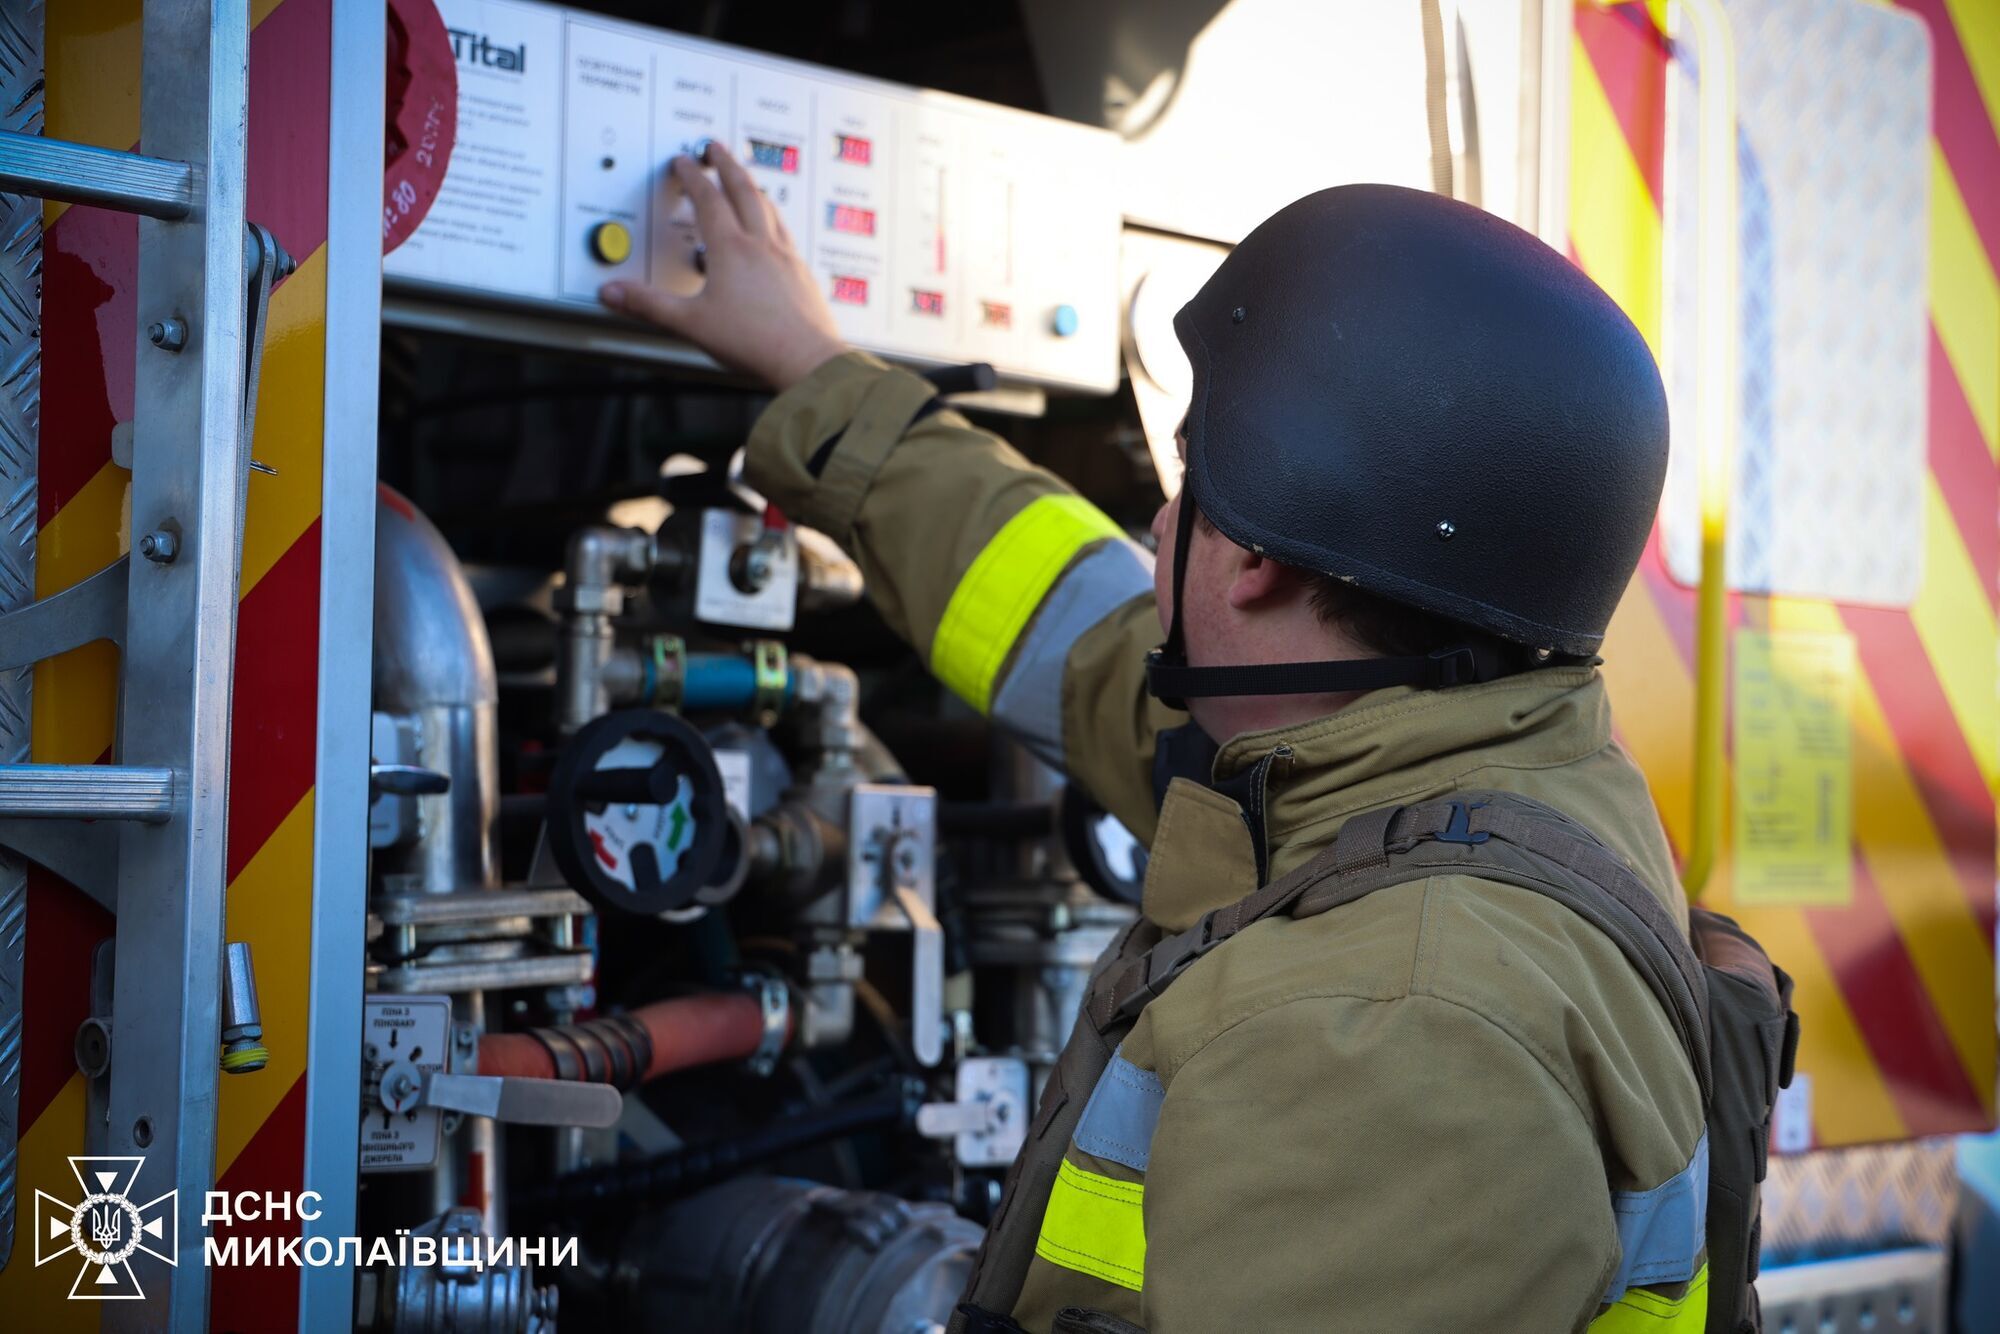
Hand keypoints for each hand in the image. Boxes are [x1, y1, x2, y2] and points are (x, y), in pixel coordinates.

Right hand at [599, 143, 847, 391]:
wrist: (807, 360)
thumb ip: (649, 305)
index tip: (683, 161)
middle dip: (726, 164)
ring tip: (744, 179)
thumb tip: (614, 292)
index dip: (692, 176)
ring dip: (752, 186)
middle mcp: (761, 245)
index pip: (708, 199)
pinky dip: (773, 218)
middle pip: (743, 190)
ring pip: (768, 208)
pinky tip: (774, 229)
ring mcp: (786, 257)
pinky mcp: (802, 274)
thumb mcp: (691, 323)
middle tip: (716, 147)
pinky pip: (785, 233)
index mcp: (731, 249)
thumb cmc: (755, 342)